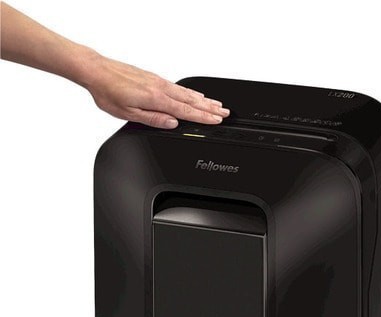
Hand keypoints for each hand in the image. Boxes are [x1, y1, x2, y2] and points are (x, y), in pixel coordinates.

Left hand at [85, 55, 229, 128]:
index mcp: (155, 98)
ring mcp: (158, 81)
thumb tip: (172, 123)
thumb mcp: (128, 112)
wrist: (97, 71)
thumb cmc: (108, 92)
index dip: (203, 117)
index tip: (217, 120)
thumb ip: (153, 119)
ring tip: (216, 104)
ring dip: (203, 99)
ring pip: (186, 93)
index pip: (185, 110)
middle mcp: (160, 88)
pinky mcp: (153, 78)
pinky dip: (190, 92)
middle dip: (209, 108)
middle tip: (225, 113)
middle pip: (191, 100)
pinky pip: (178, 87)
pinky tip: (194, 95)